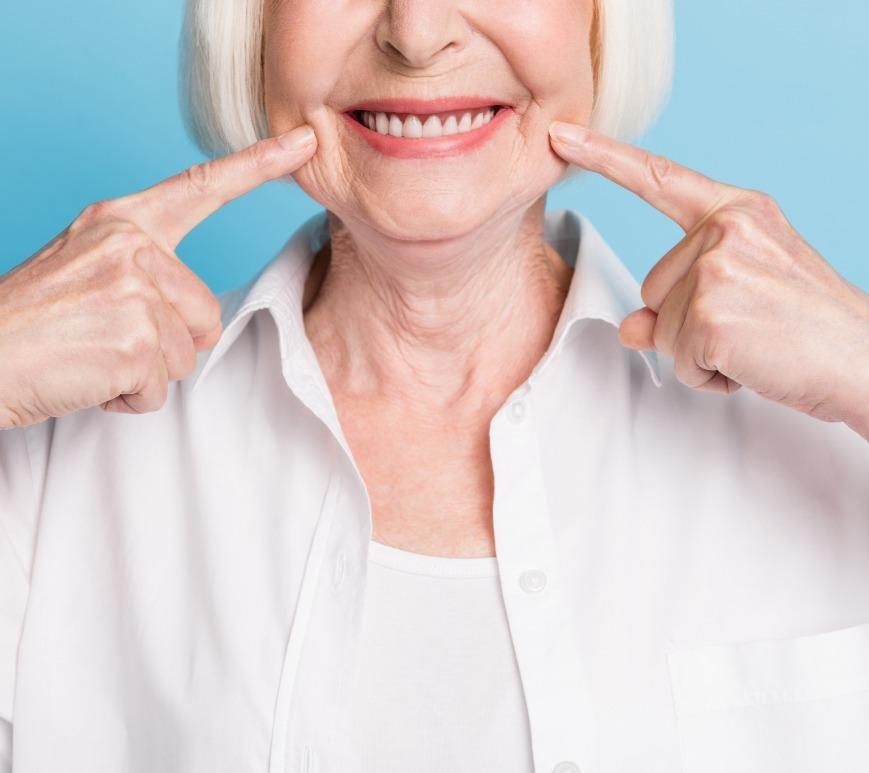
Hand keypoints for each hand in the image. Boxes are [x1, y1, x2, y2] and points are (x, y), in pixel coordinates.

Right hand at [0, 125, 317, 429]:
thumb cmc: (30, 321)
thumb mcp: (86, 270)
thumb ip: (145, 271)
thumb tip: (195, 313)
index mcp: (121, 221)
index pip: (202, 186)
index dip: (258, 165)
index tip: (304, 142)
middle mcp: (132, 245)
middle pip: (205, 311)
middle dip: (167, 342)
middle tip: (106, 338)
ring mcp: (135, 289)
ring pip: (186, 353)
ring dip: (145, 371)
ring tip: (92, 354)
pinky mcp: (135, 338)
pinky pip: (161, 387)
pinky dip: (129, 397)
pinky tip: (89, 377)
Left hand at [548, 121, 868, 437]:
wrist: (866, 362)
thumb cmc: (807, 325)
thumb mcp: (741, 293)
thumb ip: (677, 298)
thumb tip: (628, 328)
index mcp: (738, 211)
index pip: (659, 178)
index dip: (604, 157)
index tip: (562, 136)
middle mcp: (726, 229)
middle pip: (652, 288)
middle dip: (686, 322)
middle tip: (749, 326)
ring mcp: (717, 270)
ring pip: (659, 329)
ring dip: (698, 351)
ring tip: (754, 344)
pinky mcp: (711, 317)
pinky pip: (679, 362)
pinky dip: (709, 376)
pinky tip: (752, 365)